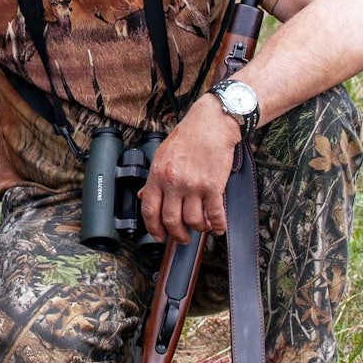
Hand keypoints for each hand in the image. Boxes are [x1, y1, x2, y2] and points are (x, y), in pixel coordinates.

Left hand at [139, 94, 241, 243]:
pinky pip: (215, 214)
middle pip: (171, 220)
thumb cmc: (187, 138)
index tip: (159, 236)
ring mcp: (194, 185)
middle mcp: (173, 183)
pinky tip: (219, 227)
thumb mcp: (162, 156)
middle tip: (182, 238)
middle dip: (177, 235)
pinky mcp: (213, 186)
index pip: (150, 210)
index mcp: (158, 175)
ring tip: (202, 228)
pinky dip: (218, 225)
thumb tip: (143, 196)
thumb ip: (153, 179)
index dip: (153, 228)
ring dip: (199, 229)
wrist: (211, 124)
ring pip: (193, 220)